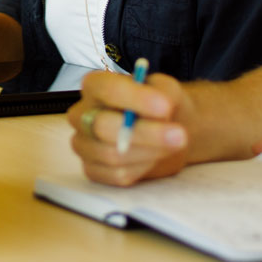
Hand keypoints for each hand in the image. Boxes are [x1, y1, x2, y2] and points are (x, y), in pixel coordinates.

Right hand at [70, 69, 191, 185]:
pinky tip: (154, 157)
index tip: (165, 106)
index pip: (106, 90)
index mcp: (94, 86)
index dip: (135, 98)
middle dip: (144, 132)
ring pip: (111, 154)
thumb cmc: (159, 106)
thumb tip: (161, 106)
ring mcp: (84, 144)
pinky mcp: (93, 170)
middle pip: (102, 126)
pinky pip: (116, 174)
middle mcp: (82, 115)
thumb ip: (162, 93)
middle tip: (178, 134)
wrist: (165, 131)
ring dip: (149, 151)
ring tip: (172, 144)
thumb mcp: (165, 90)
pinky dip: (142, 168)